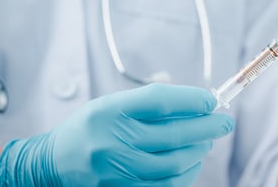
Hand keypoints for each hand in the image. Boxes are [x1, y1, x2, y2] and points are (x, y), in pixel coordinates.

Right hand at [0, 83, 233, 185]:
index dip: (192, 100)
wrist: (52, 164)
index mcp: (109, 111)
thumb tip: (190, 98)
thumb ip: (147, 101)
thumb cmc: (87, 128)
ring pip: (175, 163)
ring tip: (208, 141)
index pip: (160, 101)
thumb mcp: (110, 104)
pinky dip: (187, 173)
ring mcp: (118, 170)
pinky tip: (193, 162)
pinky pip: (166, 185)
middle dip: (207, 126)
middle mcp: (113, 140)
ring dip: (199, 151)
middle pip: (174, 133)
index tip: (211, 100)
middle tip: (224, 122)